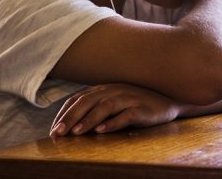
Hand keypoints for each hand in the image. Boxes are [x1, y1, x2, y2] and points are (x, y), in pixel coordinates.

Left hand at [50, 83, 179, 136]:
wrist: (168, 102)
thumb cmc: (137, 104)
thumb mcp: (114, 102)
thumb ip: (95, 108)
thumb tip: (71, 124)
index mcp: (104, 88)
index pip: (78, 99)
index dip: (64, 113)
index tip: (53, 129)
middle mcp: (114, 90)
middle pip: (87, 101)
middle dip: (70, 118)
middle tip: (58, 133)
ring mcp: (128, 98)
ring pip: (104, 107)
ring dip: (88, 120)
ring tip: (75, 133)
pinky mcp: (142, 109)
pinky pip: (125, 115)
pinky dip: (113, 122)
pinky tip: (102, 131)